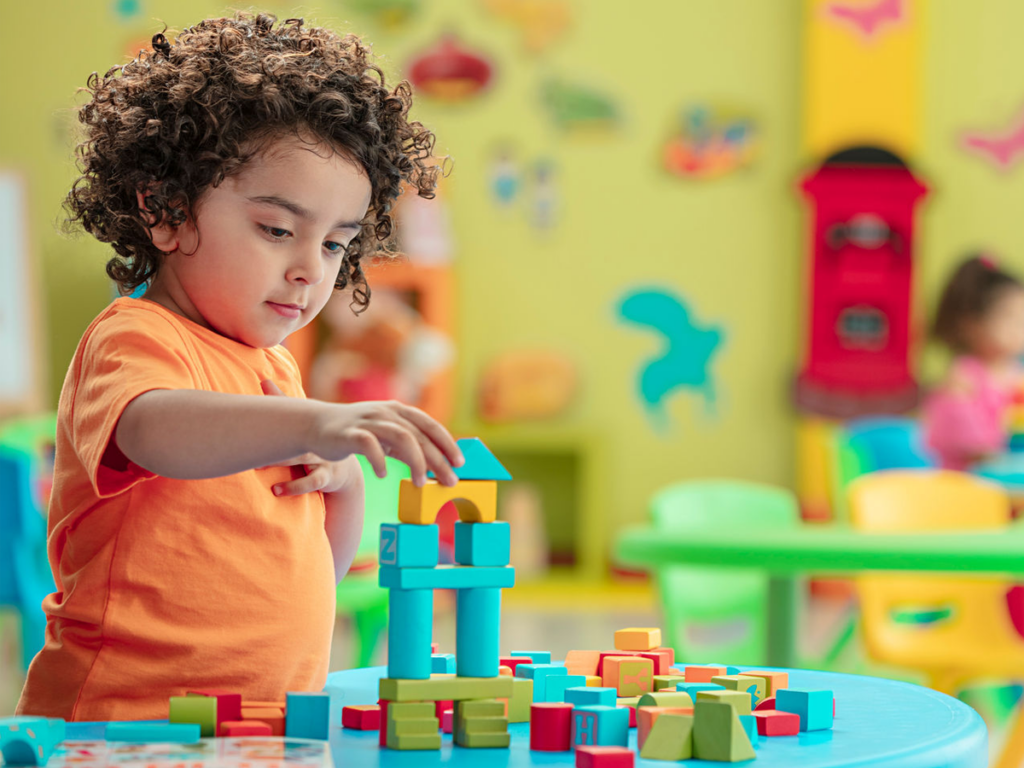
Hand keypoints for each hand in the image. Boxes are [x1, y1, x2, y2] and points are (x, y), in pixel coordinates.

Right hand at [260, 380, 462, 487]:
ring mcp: (369, 421)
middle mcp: (387, 413)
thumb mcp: (387, 435)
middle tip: (450, 481)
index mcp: (400, 411)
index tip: (460, 464)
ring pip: (401, 438)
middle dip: (438, 460)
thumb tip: (438, 463)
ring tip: (421, 483)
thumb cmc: (358, 433)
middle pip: (420, 436)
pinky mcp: (350, 433)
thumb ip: (409, 444)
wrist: (317, 425)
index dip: (447, 444)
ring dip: (415, 462)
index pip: (430, 426)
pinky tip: (384, 475)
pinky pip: (369, 446)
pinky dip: (380, 461)